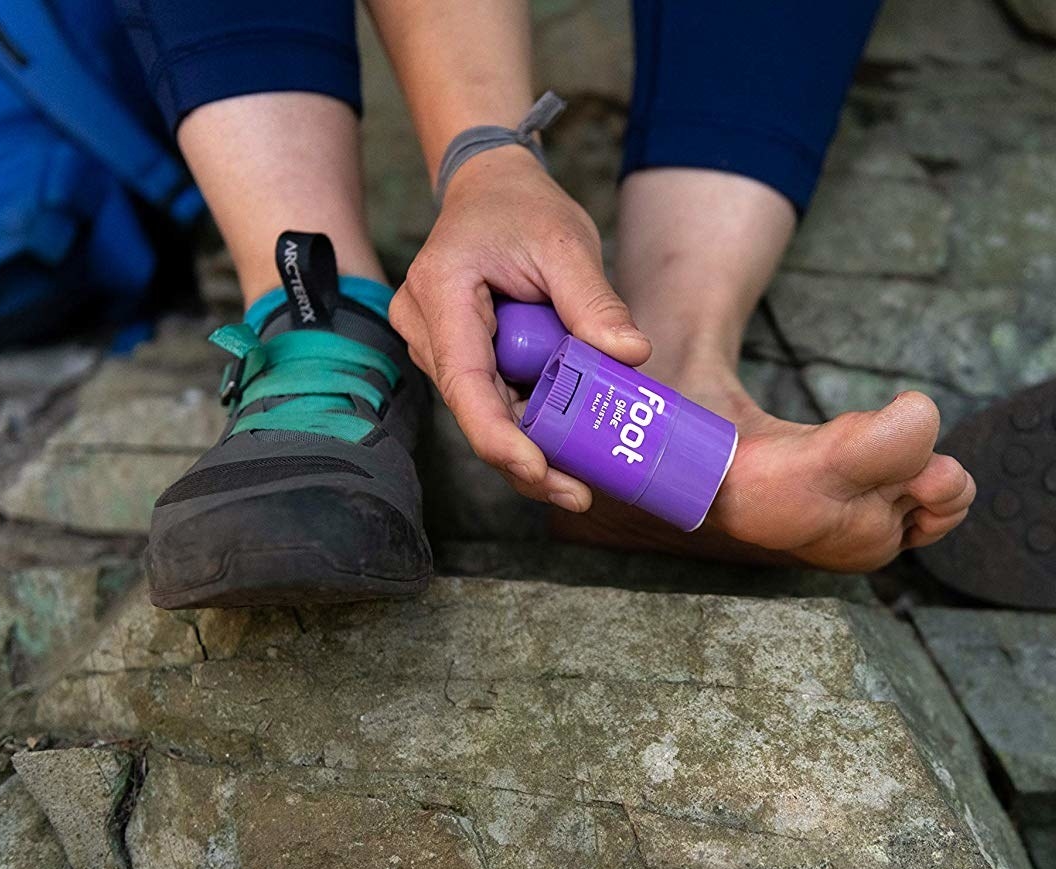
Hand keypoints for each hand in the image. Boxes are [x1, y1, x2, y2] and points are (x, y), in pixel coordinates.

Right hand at [389, 145, 650, 511]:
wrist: (492, 189)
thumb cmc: (522, 208)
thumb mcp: (566, 243)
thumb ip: (595, 301)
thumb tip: (631, 355)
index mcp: (440, 293)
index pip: (465, 384)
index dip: (501, 439)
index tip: (544, 474)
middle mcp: (424, 327)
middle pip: (474, 413)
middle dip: (526, 459)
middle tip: (581, 493)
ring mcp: (437, 346)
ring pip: (486, 414)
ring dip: (533, 446)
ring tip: (585, 479)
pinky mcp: (460, 359)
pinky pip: (495, 400)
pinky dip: (532, 423)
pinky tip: (571, 449)